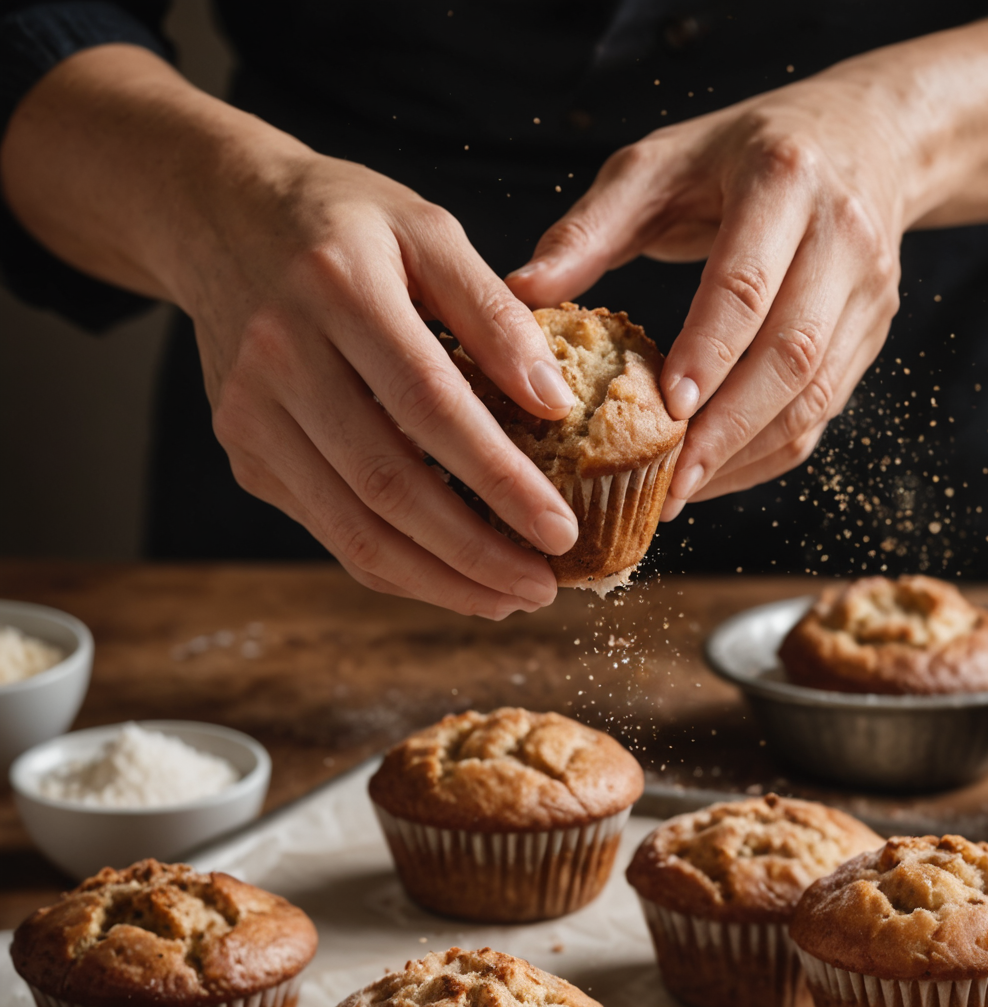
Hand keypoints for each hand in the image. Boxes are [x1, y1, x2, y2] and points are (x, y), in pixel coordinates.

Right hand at [183, 151, 585, 614]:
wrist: (216, 215)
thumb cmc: (342, 223)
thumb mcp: (427, 230)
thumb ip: (495, 313)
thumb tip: (555, 400)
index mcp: (336, 288)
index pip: (431, 405)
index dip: (500, 480)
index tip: (561, 531)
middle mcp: (280, 355)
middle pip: (389, 485)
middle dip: (475, 554)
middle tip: (544, 588)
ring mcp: (252, 413)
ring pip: (353, 528)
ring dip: (439, 580)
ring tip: (509, 599)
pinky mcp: (245, 451)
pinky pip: (331, 529)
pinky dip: (397, 568)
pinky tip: (454, 579)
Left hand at [510, 77, 912, 516]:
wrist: (862, 138)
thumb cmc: (739, 154)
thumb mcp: (660, 164)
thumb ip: (592, 227)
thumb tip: (523, 292)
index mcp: (783, 179)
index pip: (747, 284)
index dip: (709, 354)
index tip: (666, 410)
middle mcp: (842, 237)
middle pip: (793, 354)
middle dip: (729, 428)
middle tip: (670, 481)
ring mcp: (868, 292)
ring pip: (816, 395)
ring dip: (749, 453)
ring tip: (685, 491)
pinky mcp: (873, 335)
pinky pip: (825, 412)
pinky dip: (770, 452)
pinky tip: (719, 473)